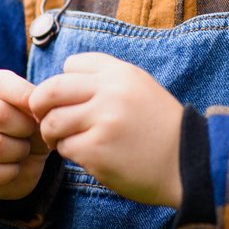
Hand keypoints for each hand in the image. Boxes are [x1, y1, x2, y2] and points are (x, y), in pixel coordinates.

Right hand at [0, 70, 51, 199]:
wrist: (12, 165)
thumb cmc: (24, 130)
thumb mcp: (33, 113)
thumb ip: (35, 108)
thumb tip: (38, 114)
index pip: (1, 83)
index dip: (27, 99)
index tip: (40, 112)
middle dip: (24, 128)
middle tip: (30, 135)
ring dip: (19, 152)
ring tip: (22, 151)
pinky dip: (9, 173)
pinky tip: (12, 168)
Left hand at [30, 53, 182, 207]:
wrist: (188, 164)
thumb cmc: (161, 130)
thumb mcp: (141, 90)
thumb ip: (106, 83)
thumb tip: (61, 88)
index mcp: (121, 73)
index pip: (71, 64)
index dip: (64, 83)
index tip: (70, 100)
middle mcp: (110, 92)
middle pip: (50, 89)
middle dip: (39, 106)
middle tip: (45, 119)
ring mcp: (102, 121)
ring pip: (52, 121)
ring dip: (52, 134)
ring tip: (65, 142)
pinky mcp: (96, 150)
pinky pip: (64, 148)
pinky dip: (69, 153)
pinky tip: (86, 156)